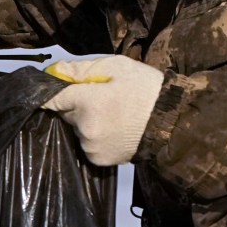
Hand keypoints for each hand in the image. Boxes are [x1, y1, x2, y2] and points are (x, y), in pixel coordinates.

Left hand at [42, 54, 163, 165]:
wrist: (172, 123)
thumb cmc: (146, 89)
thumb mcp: (117, 67)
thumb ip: (81, 69)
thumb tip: (54, 70)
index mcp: (88, 102)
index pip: (54, 98)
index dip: (55, 92)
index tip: (59, 88)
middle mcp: (84, 128)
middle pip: (66, 114)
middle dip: (77, 106)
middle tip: (101, 99)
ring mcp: (90, 147)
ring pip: (77, 130)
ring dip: (86, 123)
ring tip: (111, 117)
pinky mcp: (98, 160)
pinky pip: (87, 145)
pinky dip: (95, 138)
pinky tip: (114, 131)